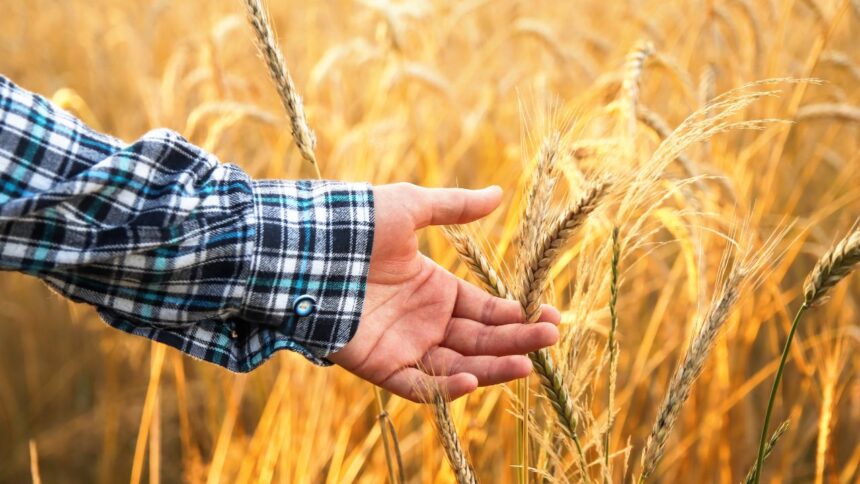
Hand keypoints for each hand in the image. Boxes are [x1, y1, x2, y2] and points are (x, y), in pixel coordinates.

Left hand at [328, 183, 560, 401]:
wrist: (307, 248)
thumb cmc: (356, 223)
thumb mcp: (410, 208)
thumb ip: (454, 207)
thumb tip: (499, 193)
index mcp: (435, 289)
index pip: (486, 310)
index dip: (518, 315)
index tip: (551, 316)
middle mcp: (425, 321)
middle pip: (480, 339)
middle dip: (516, 341)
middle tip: (550, 340)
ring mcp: (405, 345)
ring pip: (458, 364)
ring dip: (491, 367)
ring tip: (526, 365)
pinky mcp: (380, 366)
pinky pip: (419, 384)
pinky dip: (444, 387)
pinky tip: (472, 378)